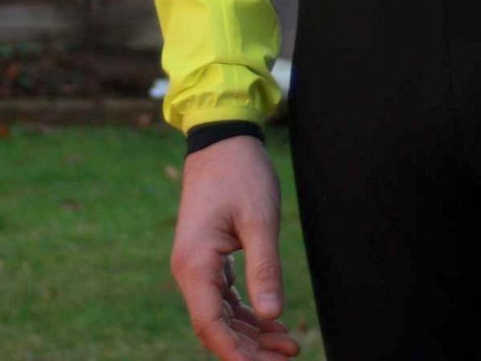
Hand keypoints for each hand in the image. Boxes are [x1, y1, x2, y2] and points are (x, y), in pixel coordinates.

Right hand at [169, 135, 300, 359]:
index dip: (237, 353)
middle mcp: (189, 271)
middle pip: (216, 327)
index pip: (211, 325)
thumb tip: (273, 314)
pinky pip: (225, 298)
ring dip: (252, 333)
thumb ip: (265, 267)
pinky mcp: (208, 260)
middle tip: (290, 356)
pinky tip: (273, 322)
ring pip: (222, 315)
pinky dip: (248, 313)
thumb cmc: (241, 175)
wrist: (222, 141)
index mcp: (195, 265)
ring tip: (290, 345)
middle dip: (250, 349)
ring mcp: (197, 267)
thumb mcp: (260, 220)